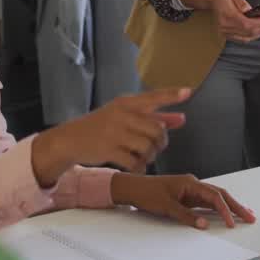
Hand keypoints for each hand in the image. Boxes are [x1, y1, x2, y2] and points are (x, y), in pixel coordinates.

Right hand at [31, 87, 190, 186]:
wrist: (70, 139)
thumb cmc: (102, 127)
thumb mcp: (124, 117)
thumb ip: (154, 117)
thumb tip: (181, 119)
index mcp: (126, 103)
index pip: (153, 96)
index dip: (171, 95)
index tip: (188, 91)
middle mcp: (122, 115)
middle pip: (156, 130)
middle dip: (161, 143)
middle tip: (156, 148)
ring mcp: (114, 132)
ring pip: (147, 147)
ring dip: (150, 157)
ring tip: (143, 158)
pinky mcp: (108, 149)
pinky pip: (134, 161)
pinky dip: (138, 167)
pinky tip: (135, 167)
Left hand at [110, 173, 256, 229]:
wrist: (132, 188)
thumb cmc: (147, 194)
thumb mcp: (166, 206)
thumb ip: (186, 216)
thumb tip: (204, 225)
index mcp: (190, 183)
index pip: (214, 196)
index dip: (225, 210)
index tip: (232, 223)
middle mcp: (193, 184)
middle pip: (220, 194)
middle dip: (236, 206)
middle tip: (251, 217)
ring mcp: (191, 190)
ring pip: (215, 197)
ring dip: (229, 206)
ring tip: (244, 215)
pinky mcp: (187, 196)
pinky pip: (206, 202)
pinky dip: (218, 208)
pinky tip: (226, 213)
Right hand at [178, 0, 259, 42]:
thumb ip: (241, 1)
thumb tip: (249, 10)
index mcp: (226, 15)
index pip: (247, 24)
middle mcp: (225, 26)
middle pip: (249, 32)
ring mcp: (226, 32)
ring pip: (248, 37)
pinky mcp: (228, 34)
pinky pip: (244, 38)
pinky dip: (255, 34)